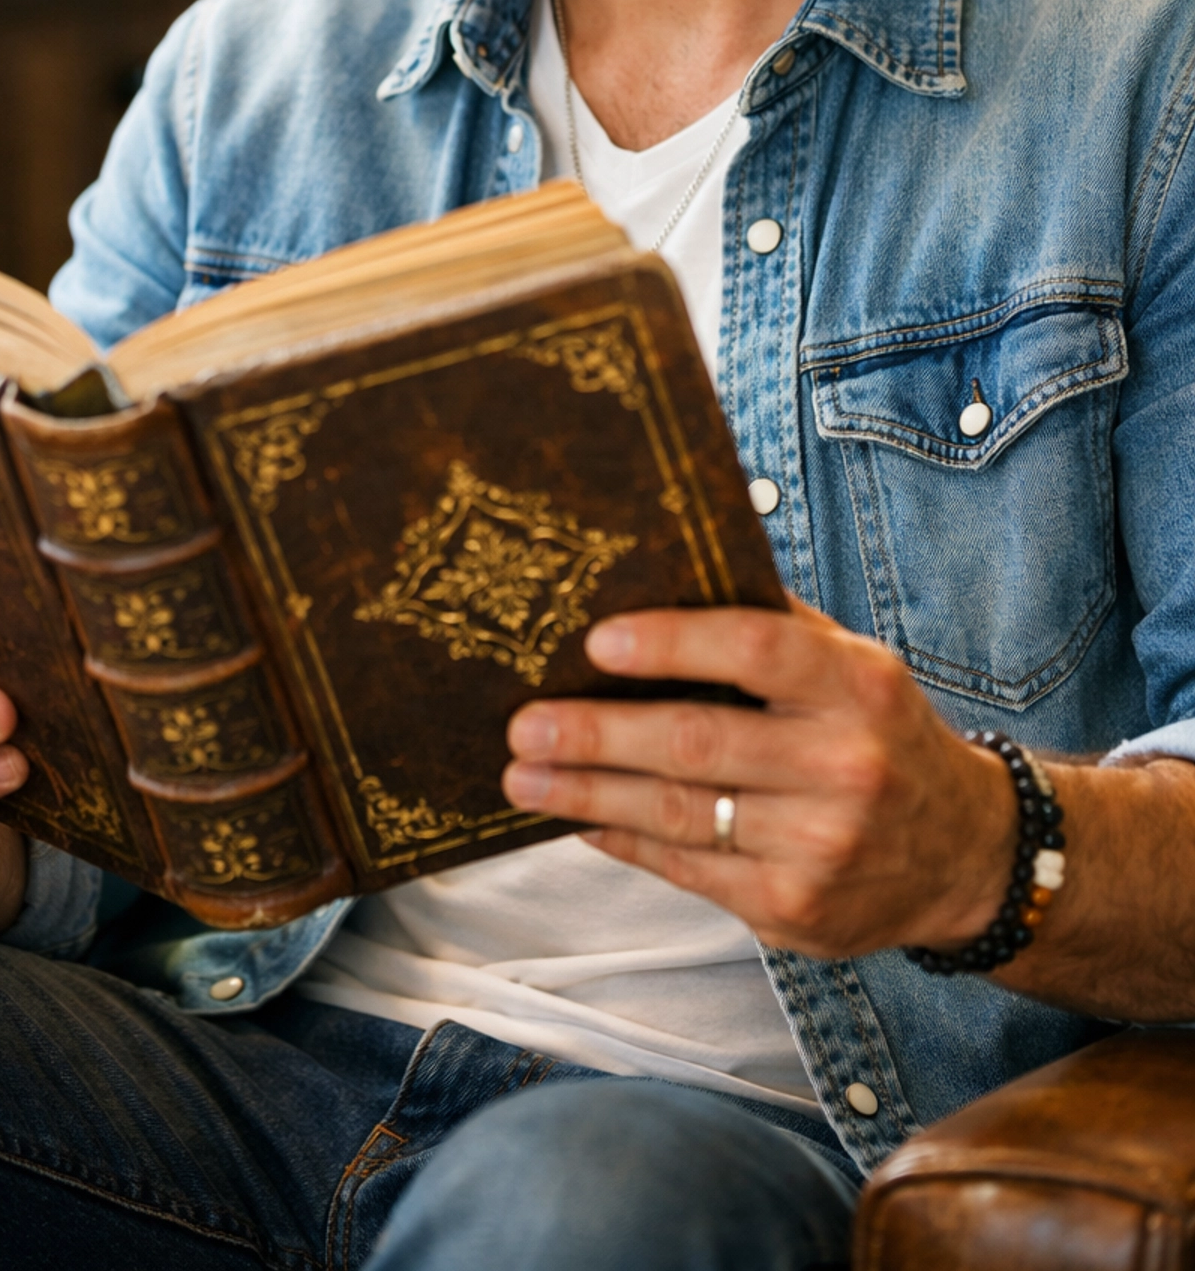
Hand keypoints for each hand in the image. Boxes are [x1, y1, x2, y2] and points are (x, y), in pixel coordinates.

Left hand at [503, 598, 1017, 959]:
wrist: (964, 854)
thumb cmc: (879, 734)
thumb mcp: (853, 666)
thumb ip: (773, 625)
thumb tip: (662, 575)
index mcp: (858, 687)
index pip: (755, 649)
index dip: (672, 642)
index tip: (596, 642)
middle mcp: (846, 766)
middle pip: (698, 743)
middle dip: (598, 735)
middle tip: (524, 724)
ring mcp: (821, 847)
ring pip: (678, 814)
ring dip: (586, 794)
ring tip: (522, 776)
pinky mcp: (794, 910)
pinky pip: (686, 869)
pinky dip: (622, 840)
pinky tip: (578, 816)